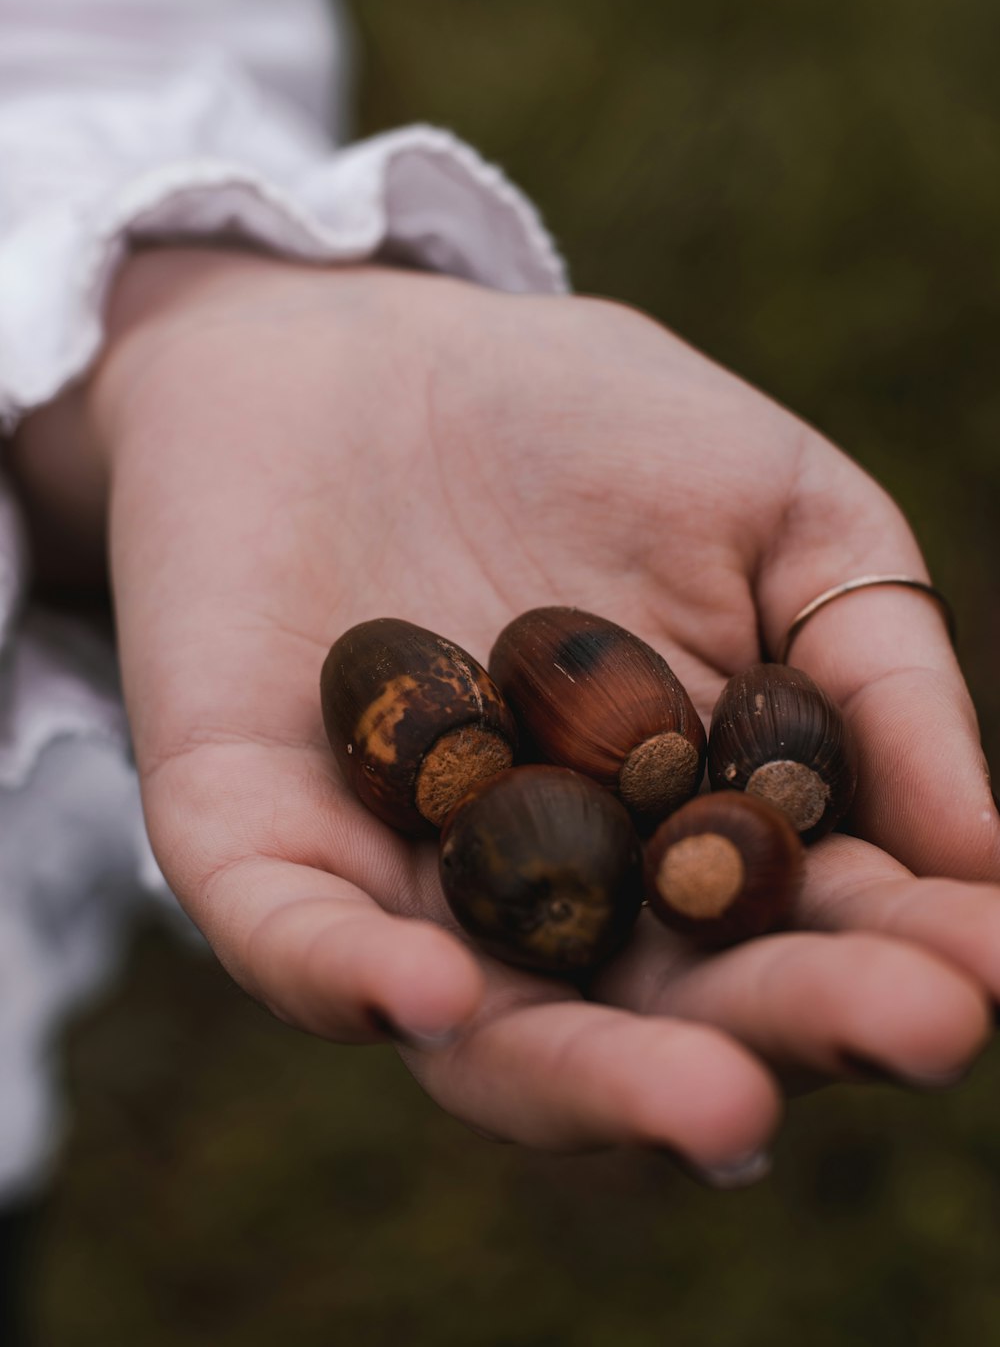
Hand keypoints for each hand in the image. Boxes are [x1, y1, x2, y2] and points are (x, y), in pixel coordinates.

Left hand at [10, 249, 998, 1181]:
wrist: (359, 352)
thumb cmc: (587, 423)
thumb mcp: (779, 511)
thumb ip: (873, 669)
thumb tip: (988, 857)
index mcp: (687, 824)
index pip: (800, 918)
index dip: (901, 949)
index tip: (989, 963)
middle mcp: (556, 886)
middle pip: (668, 1005)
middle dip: (789, 1028)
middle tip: (911, 1029)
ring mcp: (403, 877)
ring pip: (491, 1030)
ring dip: (599, 1085)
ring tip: (721, 1108)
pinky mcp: (254, 836)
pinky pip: (289, 936)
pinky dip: (348, 978)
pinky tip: (428, 994)